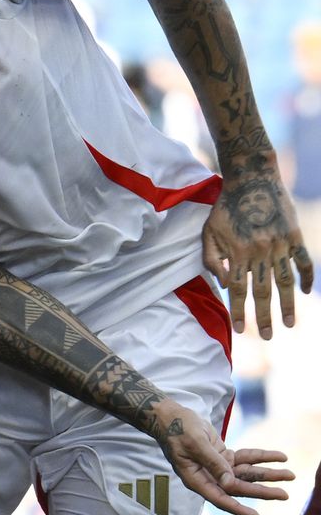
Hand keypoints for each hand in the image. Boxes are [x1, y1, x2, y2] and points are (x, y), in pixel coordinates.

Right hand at [157, 403, 292, 514]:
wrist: (169, 415)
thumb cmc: (177, 428)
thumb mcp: (195, 443)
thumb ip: (213, 462)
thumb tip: (230, 484)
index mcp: (196, 478)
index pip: (220, 497)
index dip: (238, 508)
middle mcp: (208, 476)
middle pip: (238, 486)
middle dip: (262, 490)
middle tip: (284, 494)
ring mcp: (215, 466)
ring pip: (245, 473)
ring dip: (267, 473)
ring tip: (289, 474)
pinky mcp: (221, 456)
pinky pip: (244, 459)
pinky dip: (260, 457)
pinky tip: (277, 456)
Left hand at [202, 172, 313, 338]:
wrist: (252, 179)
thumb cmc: (225, 208)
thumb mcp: (208, 232)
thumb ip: (211, 260)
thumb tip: (223, 284)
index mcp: (237, 253)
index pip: (237, 290)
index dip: (239, 310)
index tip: (240, 329)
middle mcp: (260, 252)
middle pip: (262, 291)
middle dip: (264, 316)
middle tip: (267, 336)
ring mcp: (280, 245)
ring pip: (286, 281)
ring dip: (288, 305)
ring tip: (289, 324)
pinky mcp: (295, 236)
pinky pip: (304, 261)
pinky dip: (307, 277)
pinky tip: (307, 292)